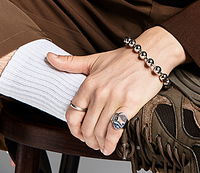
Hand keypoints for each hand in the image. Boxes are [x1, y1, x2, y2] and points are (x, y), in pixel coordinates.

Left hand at [47, 26, 186, 155]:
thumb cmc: (125, 57)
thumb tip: (49, 57)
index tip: (79, 132)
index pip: (73, 114)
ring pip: (99, 131)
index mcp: (89, 83)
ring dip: (98, 143)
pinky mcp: (130, 104)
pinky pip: (115, 130)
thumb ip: (71, 62)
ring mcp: (115, 99)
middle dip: (87, 139)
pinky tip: (110, 147)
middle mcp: (100, 92)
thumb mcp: (95, 58)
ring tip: (100, 145)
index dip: (74, 128)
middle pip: (86, 126)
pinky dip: (110, 143)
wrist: (151, 53)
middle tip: (91, 142)